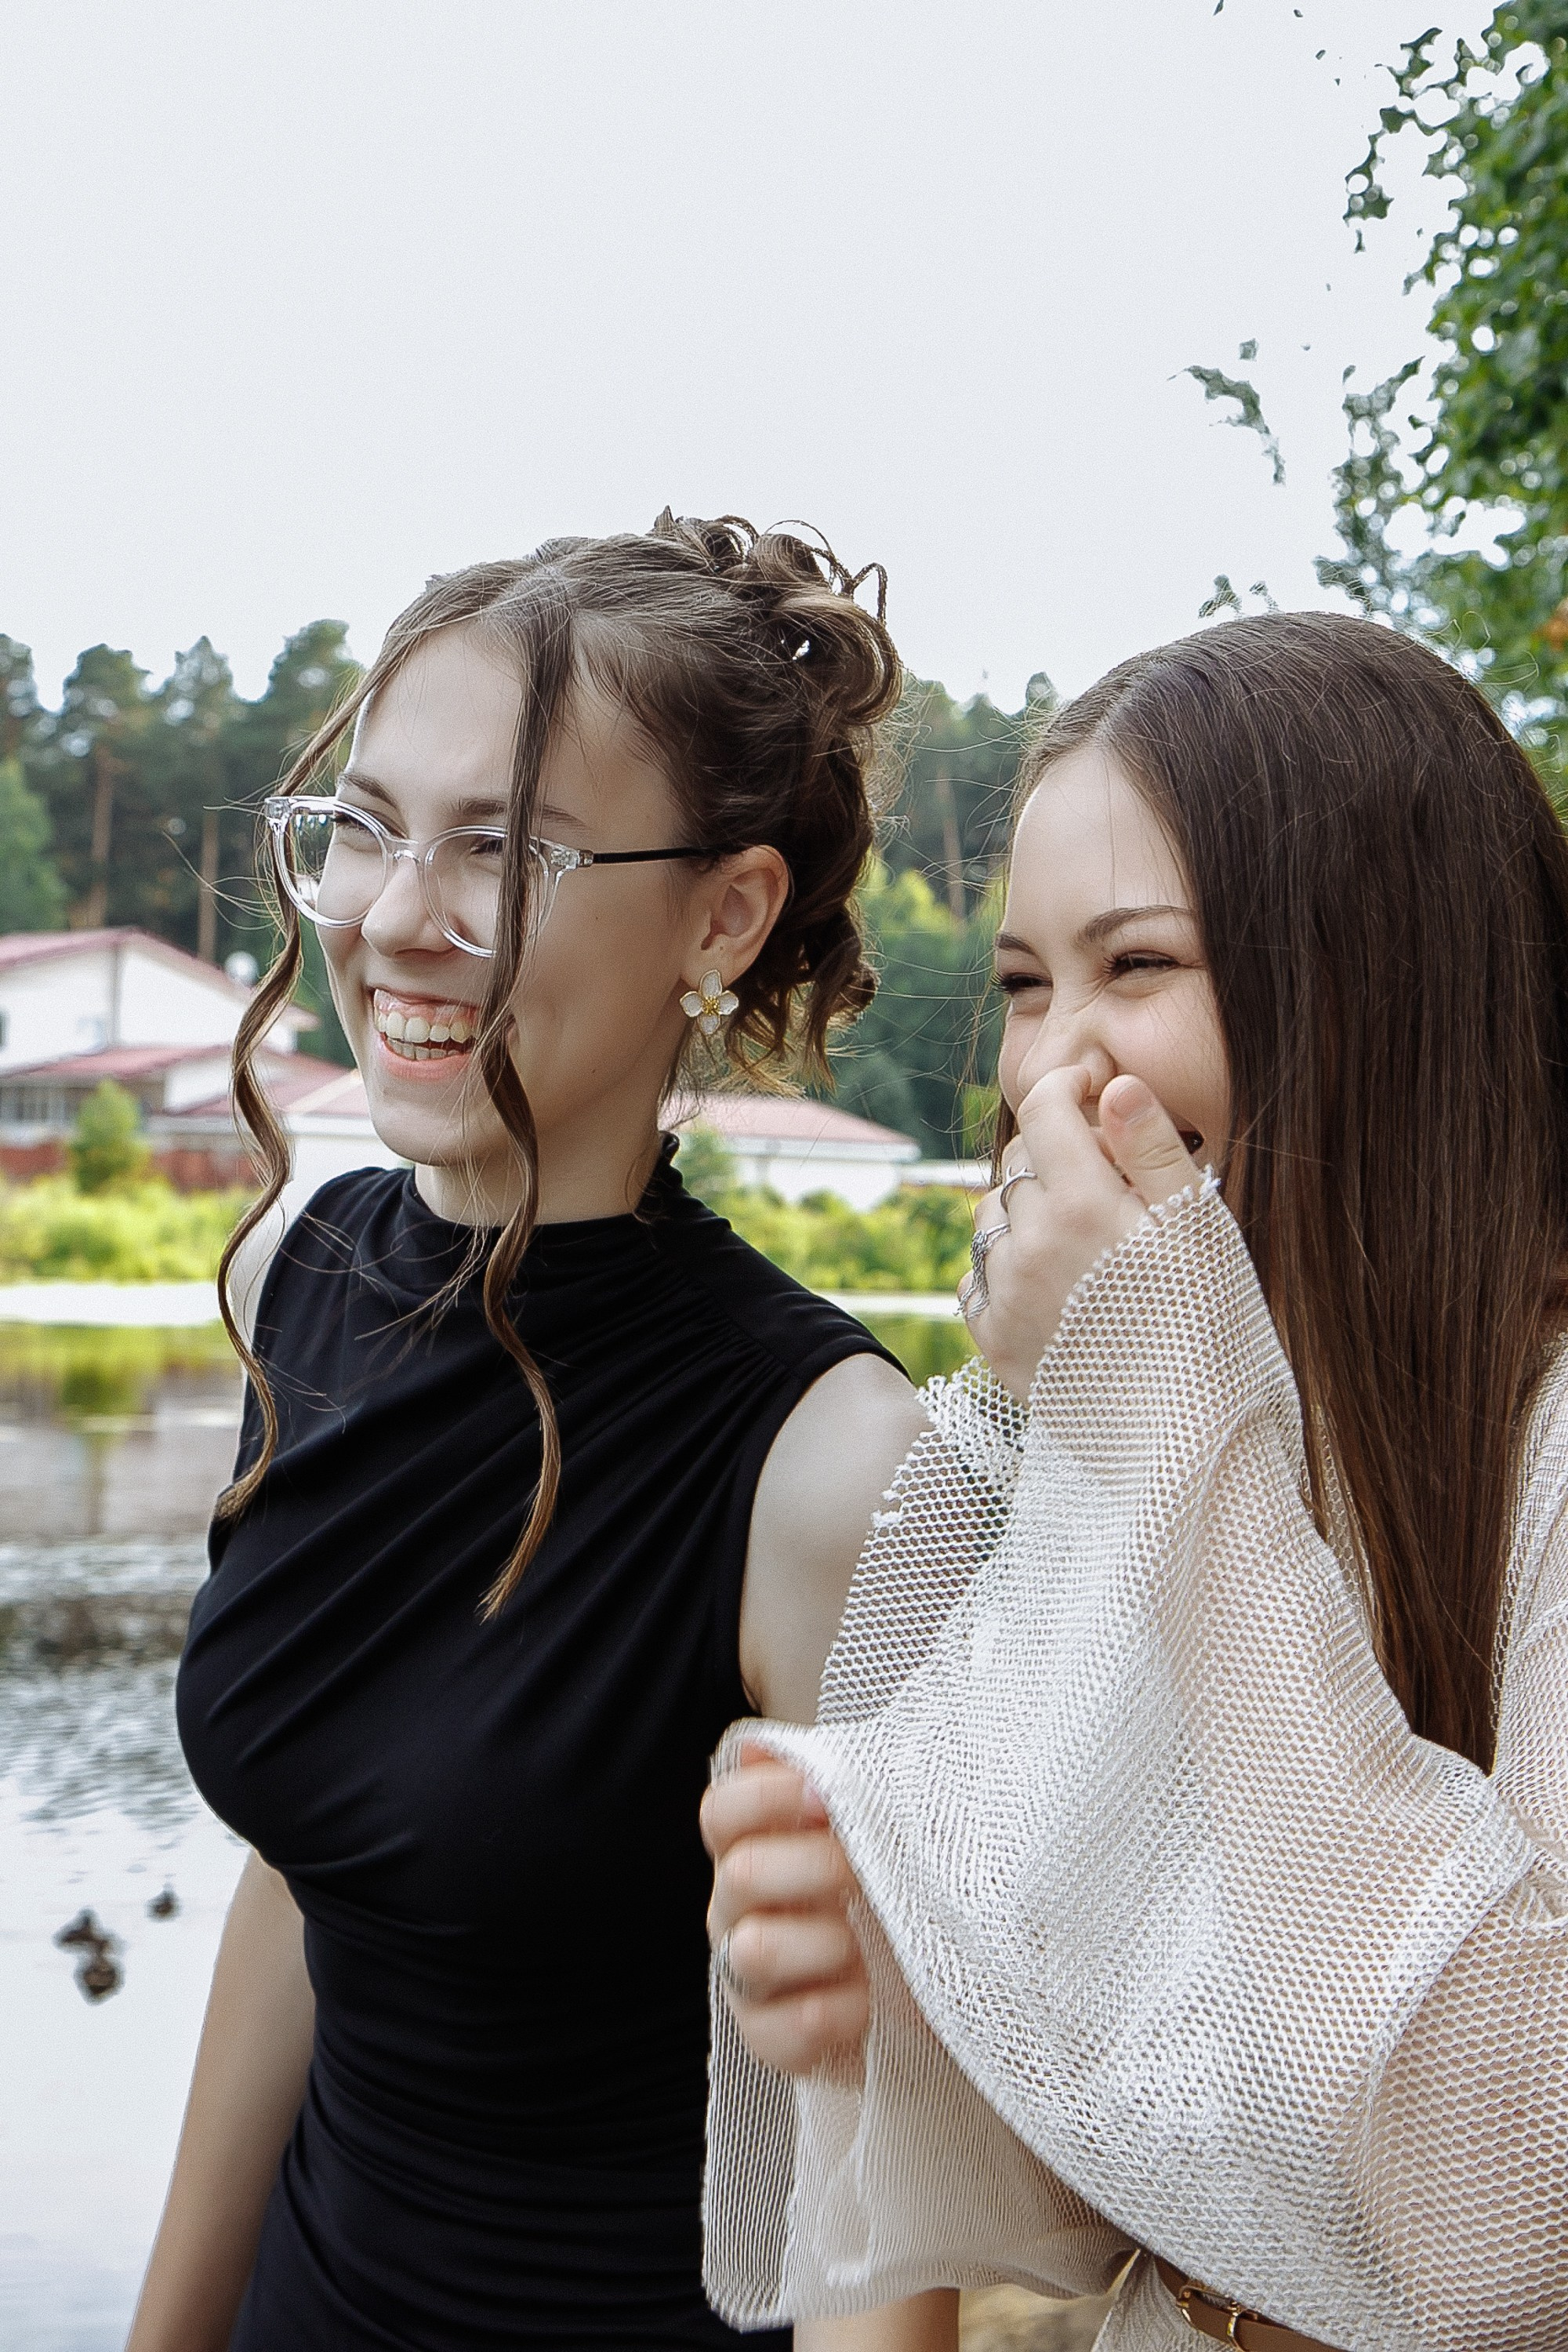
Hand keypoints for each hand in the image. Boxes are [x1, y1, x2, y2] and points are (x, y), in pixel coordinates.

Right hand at [701, 1742, 870, 2073]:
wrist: (921, 1988)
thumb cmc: (886, 1894)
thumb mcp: (871, 1833)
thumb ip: (833, 1784)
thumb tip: (760, 1747)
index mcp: (752, 1848)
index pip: (722, 1810)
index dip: (767, 1797)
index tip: (827, 1798)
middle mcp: (735, 1909)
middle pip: (742, 1873)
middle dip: (816, 1867)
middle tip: (863, 1873)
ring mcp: (744, 1977)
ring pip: (754, 1949)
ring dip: (824, 1942)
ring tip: (863, 1945)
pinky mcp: (767, 2038)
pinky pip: (778, 2030)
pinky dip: (835, 2013)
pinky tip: (865, 2001)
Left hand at [962, 1068, 1204, 1396]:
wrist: (1189, 1443)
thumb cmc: (1212, 1328)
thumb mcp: (1200, 1228)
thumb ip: (1153, 1149)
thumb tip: (1115, 1085)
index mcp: (1081, 1203)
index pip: (1045, 1110)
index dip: (1067, 1086)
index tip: (1091, 1089)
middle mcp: (1028, 1244)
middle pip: (1018, 1162)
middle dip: (1055, 1152)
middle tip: (1106, 1179)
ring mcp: (1003, 1295)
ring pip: (990, 1216)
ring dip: (1026, 1209)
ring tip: (1081, 1236)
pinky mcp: (993, 1341)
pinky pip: (975, 1277)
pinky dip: (1003, 1266)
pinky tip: (1050, 1282)